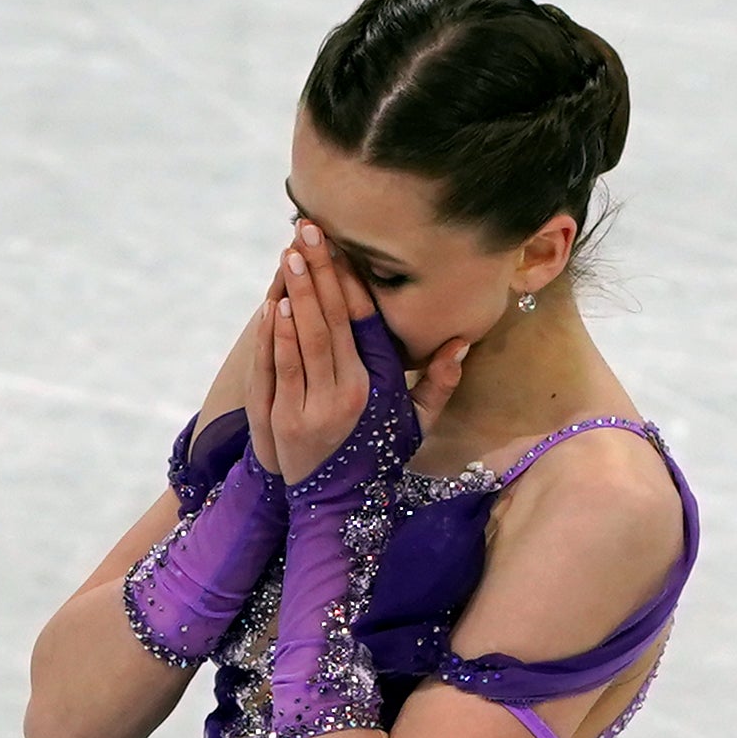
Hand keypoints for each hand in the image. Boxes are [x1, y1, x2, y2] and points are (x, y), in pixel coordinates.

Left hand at [255, 223, 471, 486]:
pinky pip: (283, 366)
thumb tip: (460, 343)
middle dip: (321, 272)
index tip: (342, 246)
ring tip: (292, 253)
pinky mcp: (287, 419)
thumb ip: (438, 385)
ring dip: (298, 292)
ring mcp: (316, 406)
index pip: (365, 323)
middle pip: (333, 320)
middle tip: (308, 230)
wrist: (336, 507)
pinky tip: (276, 302)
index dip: (352, 281)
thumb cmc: (375, 457)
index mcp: (379, 386)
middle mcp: (350, 393)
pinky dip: (279, 333)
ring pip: (307, 338)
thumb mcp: (415, 425)